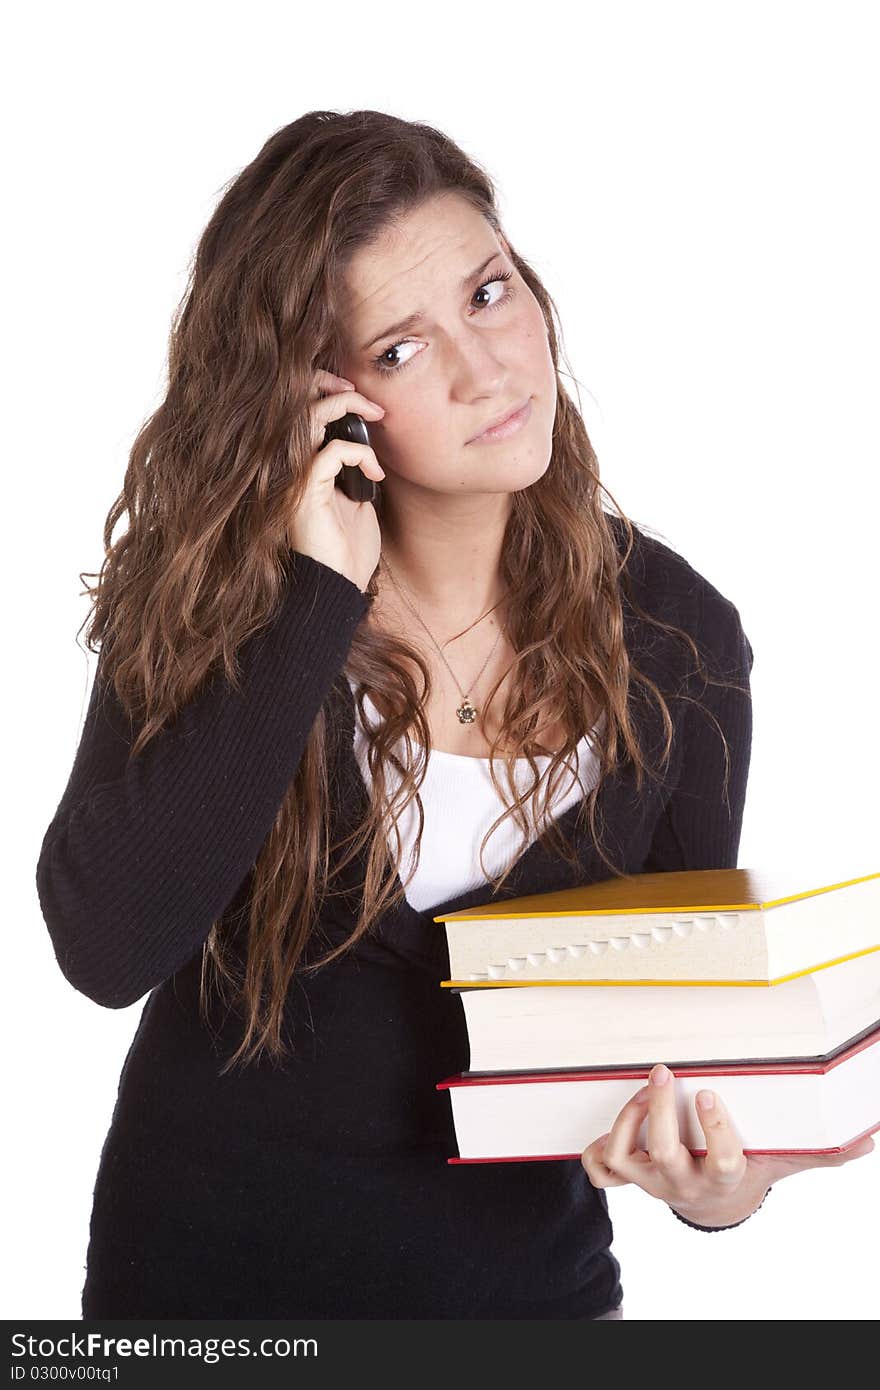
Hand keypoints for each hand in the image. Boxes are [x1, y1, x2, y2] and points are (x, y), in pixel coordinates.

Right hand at [285, 369, 386, 593]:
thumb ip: (351, 467)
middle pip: (297, 404)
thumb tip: (365, 439)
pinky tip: (375, 474)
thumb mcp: (355, 499)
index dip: (324, 391)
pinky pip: (330, 453)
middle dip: (330, 387)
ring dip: (343, 406)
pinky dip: (359, 454)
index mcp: (298, 466)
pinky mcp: (304, 494)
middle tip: (365, 399)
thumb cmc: (347, 549)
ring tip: (373, 414)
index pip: (300, 411)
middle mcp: (289, 467)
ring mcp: (293, 479)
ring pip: (308, 419)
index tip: (360, 399)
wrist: (340, 586)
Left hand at [581, 1063, 875, 1226]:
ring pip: (626, 1157)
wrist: (715, 1201)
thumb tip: (866, 1140)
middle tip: (664, 1071)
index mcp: (722, 1176)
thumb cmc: (749, 1165)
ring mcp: (650, 1180)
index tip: (709, 1091)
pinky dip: (594, 1146)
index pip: (722, 1161)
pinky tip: (609, 1117)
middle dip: (659, 1113)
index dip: (715, 1129)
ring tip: (643, 1087)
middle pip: (665, 1155)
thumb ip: (822, 1150)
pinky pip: (599, 1170)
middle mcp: (682, 1182)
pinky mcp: (628, 1174)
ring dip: (628, 1119)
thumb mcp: (783, 1159)